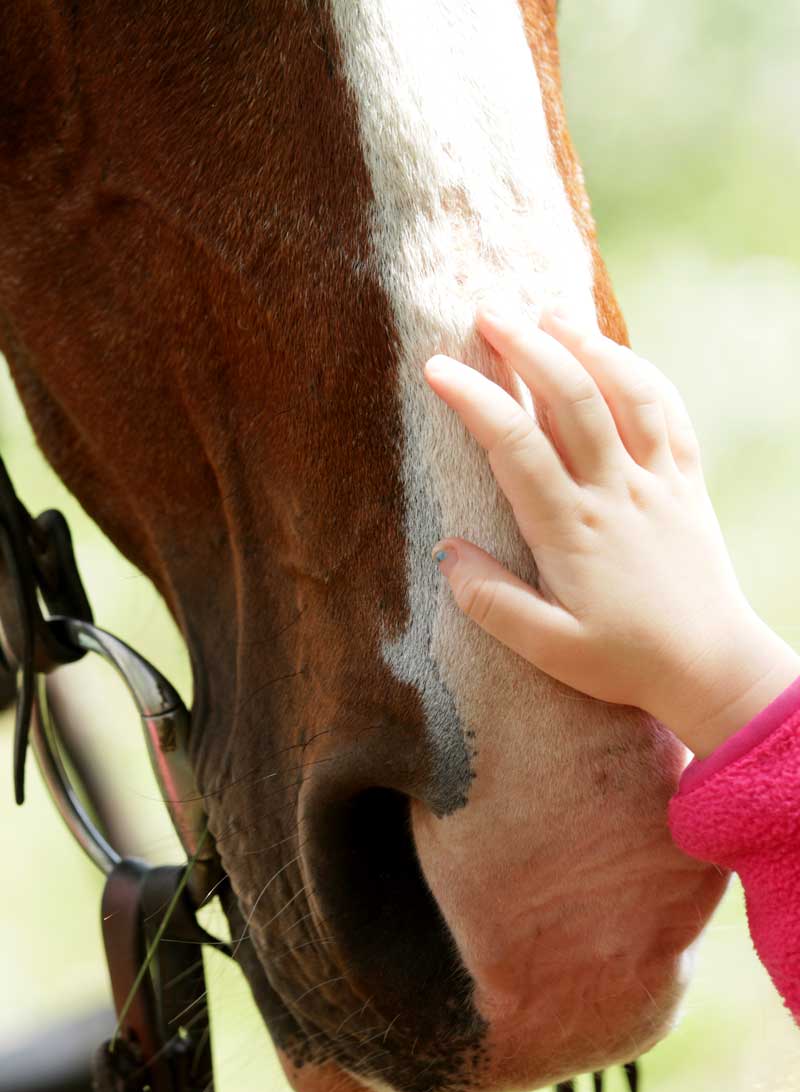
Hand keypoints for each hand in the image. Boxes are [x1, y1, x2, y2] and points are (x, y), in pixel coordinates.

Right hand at [424, 305, 799, 756]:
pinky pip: (671, 412)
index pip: (516, 446)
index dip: (474, 399)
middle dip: (528, 347)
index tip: (437, 368)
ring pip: (628, 393)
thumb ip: (492, 601)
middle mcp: (616, 493)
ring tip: (548, 313)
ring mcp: (658, 482)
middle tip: (487, 313)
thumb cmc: (625, 661)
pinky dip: (643, 373)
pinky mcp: (686, 483)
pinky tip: (615, 355)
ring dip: (587, 345)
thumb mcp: (548, 648)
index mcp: (572, 530)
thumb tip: (445, 551)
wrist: (712, 667)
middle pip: (574, 398)